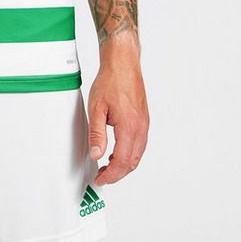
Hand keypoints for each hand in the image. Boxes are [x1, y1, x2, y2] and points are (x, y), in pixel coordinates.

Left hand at [87, 41, 148, 184]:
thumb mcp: (96, 108)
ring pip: (138, 154)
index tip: (100, 178)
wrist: (123, 63)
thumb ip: (97, 134)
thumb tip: (96, 155)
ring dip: (124, 164)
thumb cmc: (111, 80)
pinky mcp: (144, 119)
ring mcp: (144, 123)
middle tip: (103, 176)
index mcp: (129, 127)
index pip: (123, 162)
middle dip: (118, 173)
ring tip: (108, 166)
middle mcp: (141, 127)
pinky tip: (118, 151)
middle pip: (133, 162)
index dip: (111, 175)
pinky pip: (140, 144)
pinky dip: (130, 153)